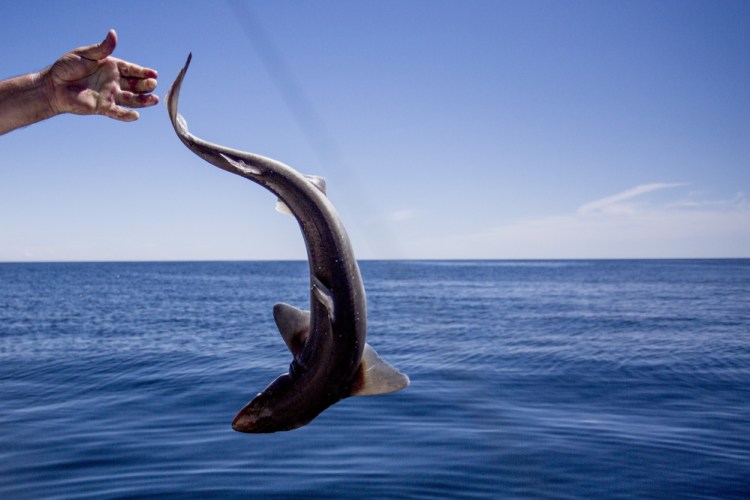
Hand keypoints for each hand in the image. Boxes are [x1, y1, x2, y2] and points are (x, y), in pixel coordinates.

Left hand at [42, 29, 157, 120]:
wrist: (53, 85)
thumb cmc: (67, 67)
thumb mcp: (85, 54)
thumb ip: (102, 48)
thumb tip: (113, 34)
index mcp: (111, 67)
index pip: (131, 70)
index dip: (143, 72)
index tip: (154, 74)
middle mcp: (113, 82)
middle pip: (134, 85)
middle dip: (145, 85)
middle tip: (153, 84)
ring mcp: (109, 95)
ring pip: (131, 99)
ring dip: (143, 101)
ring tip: (154, 100)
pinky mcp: (103, 107)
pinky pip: (117, 112)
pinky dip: (126, 116)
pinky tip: (135, 116)